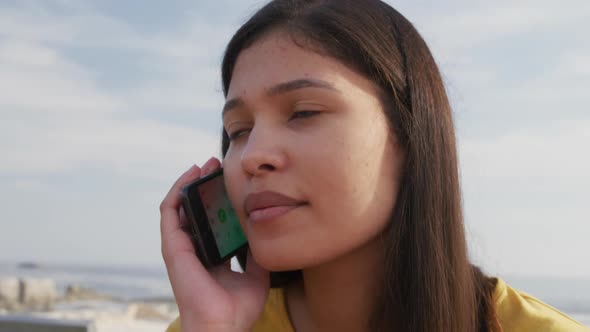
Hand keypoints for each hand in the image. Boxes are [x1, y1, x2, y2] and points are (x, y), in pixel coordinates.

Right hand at [160, 157, 269, 330]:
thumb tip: (263, 234)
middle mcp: (193, 249)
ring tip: (205, 164)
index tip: (231, 182)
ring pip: (179, 206)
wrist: (223, 325)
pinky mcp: (173, 246)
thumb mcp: (256, 274)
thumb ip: (255, 254)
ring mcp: (181, 247)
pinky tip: (191, 174)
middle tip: (218, 165)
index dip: (218, 200)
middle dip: (205, 185)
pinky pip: (170, 211)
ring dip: (190, 182)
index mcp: (209, 255)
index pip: (211, 221)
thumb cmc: (237, 308)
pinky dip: (178, 190)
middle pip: (195, 210)